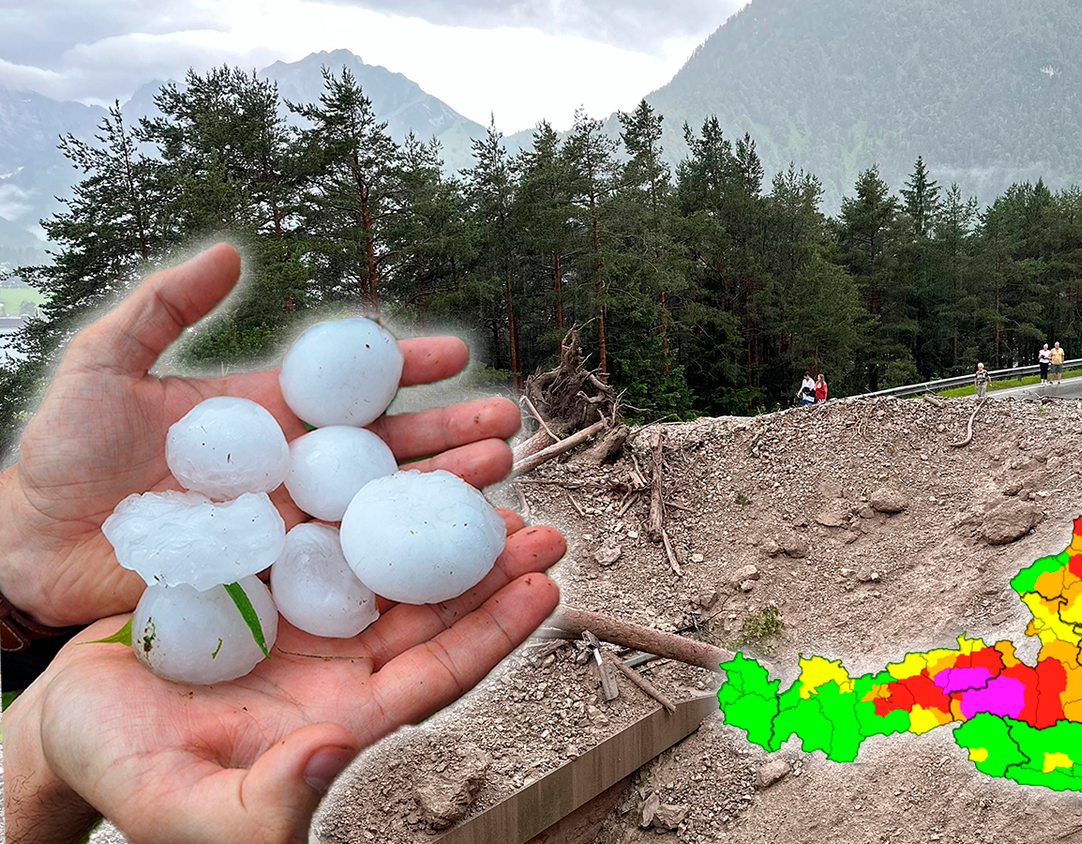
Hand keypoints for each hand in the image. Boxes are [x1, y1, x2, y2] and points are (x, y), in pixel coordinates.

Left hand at [0, 243, 520, 626]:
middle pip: (387, 448)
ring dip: (444, 492)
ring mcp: (289, 527)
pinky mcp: (278, 580)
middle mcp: (291, 470)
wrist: (29, 551)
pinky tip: (450, 555)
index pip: (350, 385)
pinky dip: (404, 562)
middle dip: (450, 433)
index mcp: (266, 415)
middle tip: (506, 422)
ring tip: (498, 478)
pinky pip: (351, 569)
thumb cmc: (61, 457)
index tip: (457, 354)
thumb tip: (227, 251)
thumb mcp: (102, 366)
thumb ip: (163, 307)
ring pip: (383, 507)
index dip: (404, 367)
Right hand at [3, 518, 565, 843]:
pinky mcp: (268, 573)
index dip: (493, 633)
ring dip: (438, 523)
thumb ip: (262, 803)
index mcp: (339, 715)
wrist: (60, 718)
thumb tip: (329, 755)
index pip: (437, 673)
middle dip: (489, 566)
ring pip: (391, 561)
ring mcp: (306, 613)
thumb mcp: (177, 805)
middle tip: (542, 522)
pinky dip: (366, 497)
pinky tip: (396, 462)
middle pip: (432, 609)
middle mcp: (338, 661)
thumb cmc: (116, 772)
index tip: (544, 586)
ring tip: (489, 480)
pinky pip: (330, 529)